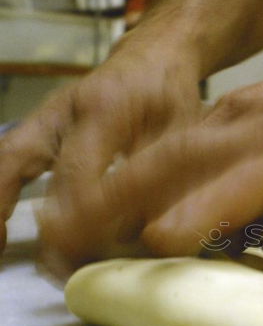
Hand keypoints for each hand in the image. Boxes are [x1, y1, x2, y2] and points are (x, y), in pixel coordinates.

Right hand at [0, 46, 201, 258]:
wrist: (153, 57)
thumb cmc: (173, 95)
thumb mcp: (183, 133)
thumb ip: (162, 177)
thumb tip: (141, 235)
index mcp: (104, 108)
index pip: (76, 172)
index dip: (77, 219)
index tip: (83, 256)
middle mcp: (64, 109)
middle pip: (27, 167)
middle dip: (34, 222)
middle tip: (50, 268)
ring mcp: (47, 116)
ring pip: (5, 161)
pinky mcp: (42, 127)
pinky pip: (9, 161)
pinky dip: (0, 194)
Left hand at [38, 35, 262, 270]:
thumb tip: (244, 216)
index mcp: (242, 117)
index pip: (165, 154)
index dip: (120, 191)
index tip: (92, 230)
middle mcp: (242, 118)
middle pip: (153, 160)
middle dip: (100, 202)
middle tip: (60, 245)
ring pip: (180, 167)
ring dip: (124, 208)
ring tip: (79, 247)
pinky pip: (240, 183)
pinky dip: (197, 210)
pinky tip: (164, 236)